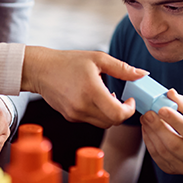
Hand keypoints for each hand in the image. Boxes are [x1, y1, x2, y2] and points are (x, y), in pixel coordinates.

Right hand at [21, 46, 146, 127]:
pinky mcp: (70, 117)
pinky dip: (98, 113)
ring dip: (110, 113)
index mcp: (91, 91)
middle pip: (112, 122)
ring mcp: (75, 114)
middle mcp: (82, 107)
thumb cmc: (68, 61)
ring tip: (107, 96)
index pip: (118, 114)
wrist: (40, 70)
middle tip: (122, 98)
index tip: (131, 100)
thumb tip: (143, 74)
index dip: (130, 110)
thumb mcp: (98, 58)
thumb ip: (122, 68)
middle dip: (122, 112)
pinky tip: (94, 98)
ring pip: (103, 123)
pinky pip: (91, 120)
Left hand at [140, 89, 182, 175]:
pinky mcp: (172, 170)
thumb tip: (170, 93)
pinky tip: (146, 129)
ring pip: (163, 152)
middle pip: (175, 145)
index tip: (161, 109)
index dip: (175, 120)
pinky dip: (149, 142)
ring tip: (145, 119)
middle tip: (148, 114)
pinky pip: (157, 157)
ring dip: (151, 134)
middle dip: (158, 128)